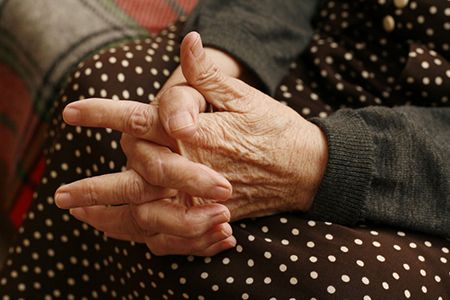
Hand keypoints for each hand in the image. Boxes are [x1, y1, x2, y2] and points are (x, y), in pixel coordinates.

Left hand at [55, 32, 327, 255]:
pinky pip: (174, 233)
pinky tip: (127, 233)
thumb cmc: (278, 129)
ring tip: (83, 218)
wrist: (309, 169)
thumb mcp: (247, 96)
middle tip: (62, 194)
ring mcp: (203, 197)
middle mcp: (195, 168)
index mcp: (200, 133)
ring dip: (112, 217)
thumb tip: (189, 42)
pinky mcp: (213, 215)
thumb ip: (210, 76)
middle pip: (137, 178)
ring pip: (149, 213)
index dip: (106, 115)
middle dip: (96, 188)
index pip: (143, 122)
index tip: (73, 112)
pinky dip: (146, 235)